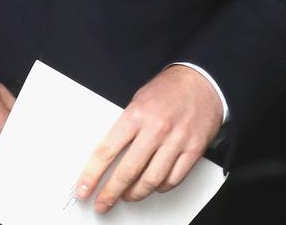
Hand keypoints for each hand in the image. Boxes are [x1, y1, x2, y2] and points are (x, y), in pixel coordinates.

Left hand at [76, 66, 222, 213]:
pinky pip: (173, 179)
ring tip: (127, 196)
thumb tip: (109, 152)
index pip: (107, 150)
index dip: (93, 174)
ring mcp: (175, 141)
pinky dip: (160, 188)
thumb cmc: (168, 89)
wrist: (201, 81)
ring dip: (135, 194)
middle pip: (127, 171)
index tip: (84, 188)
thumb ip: (125, 125)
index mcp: (136, 114)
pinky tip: (153, 187)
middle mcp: (155, 129)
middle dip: (111, 193)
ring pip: (151, 181)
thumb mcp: (138, 99)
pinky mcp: (193, 151)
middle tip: (102, 203)